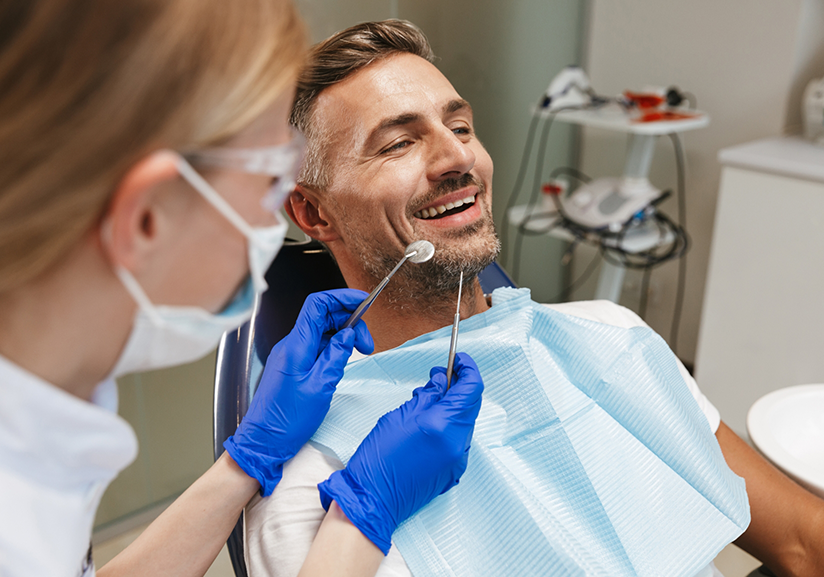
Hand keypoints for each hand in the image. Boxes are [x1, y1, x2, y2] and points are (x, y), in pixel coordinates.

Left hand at [224, 289, 373, 495]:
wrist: (263, 441)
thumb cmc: (287, 420)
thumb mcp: (321, 387)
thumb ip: (337, 356)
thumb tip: (349, 334)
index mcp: (296, 346)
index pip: (318, 305)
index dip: (341, 298)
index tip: (363, 302)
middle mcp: (291, 345)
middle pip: (322, 316)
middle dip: (349, 321)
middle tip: (367, 343)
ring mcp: (291, 355)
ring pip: (321, 331)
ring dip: (343, 335)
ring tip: (360, 352)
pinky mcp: (293, 365)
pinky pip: (316, 346)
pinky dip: (333, 347)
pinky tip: (344, 360)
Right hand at [317, 352, 483, 553]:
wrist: (373, 500)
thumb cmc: (378, 459)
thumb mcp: (399, 416)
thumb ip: (426, 396)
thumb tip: (442, 381)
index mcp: (443, 425)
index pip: (471, 388)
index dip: (468, 369)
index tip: (459, 360)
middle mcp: (457, 443)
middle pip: (471, 405)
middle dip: (459, 386)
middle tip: (439, 377)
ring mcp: (458, 459)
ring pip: (465, 422)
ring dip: (453, 406)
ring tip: (427, 401)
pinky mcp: (453, 470)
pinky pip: (459, 440)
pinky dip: (449, 425)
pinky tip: (429, 424)